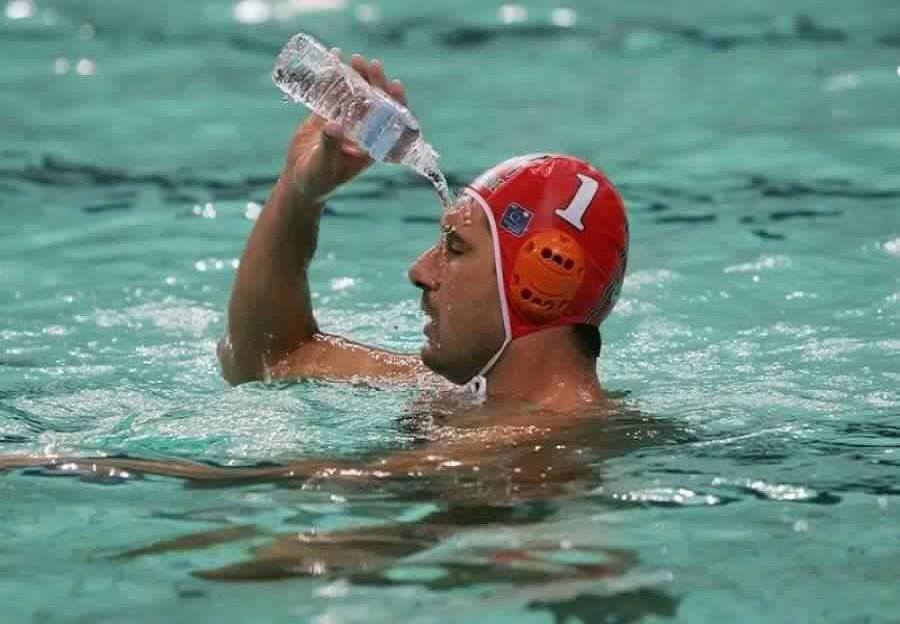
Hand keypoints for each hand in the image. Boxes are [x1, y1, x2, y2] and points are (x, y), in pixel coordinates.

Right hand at [283, 51, 407, 201]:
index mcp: (371, 144)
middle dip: (376, 82)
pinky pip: (334, 91)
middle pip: (375, 101)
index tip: (395, 85)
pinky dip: (334, 76)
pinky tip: (334, 58)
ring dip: (358, 75)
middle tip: (371, 64)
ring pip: (356, 93)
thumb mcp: (325, 165)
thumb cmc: (318, 180)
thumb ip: (330, 146)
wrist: (299, 179)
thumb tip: (334, 126)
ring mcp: (346, 120)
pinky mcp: (329, 113)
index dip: (396, 102)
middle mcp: (363, 130)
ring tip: (354, 58)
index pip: (391, 121)